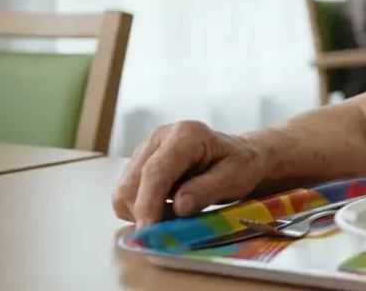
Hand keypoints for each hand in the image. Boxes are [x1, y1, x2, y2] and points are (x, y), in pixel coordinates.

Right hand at [112, 121, 271, 227]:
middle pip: (133, 182)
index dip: (148, 202)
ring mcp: (146, 149)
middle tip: (169, 230)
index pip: (156, 170)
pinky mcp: (139, 163)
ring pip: (124, 190)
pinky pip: (127, 194)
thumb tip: (179, 206)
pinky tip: (166, 209)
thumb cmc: (241, 166)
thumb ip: (208, 189)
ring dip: (142, 212)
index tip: (148, 230)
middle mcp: (160, 137)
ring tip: (173, 216)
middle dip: (144, 212)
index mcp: (186, 135)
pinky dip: (141, 209)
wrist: (238, 157)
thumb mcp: (236, 177)